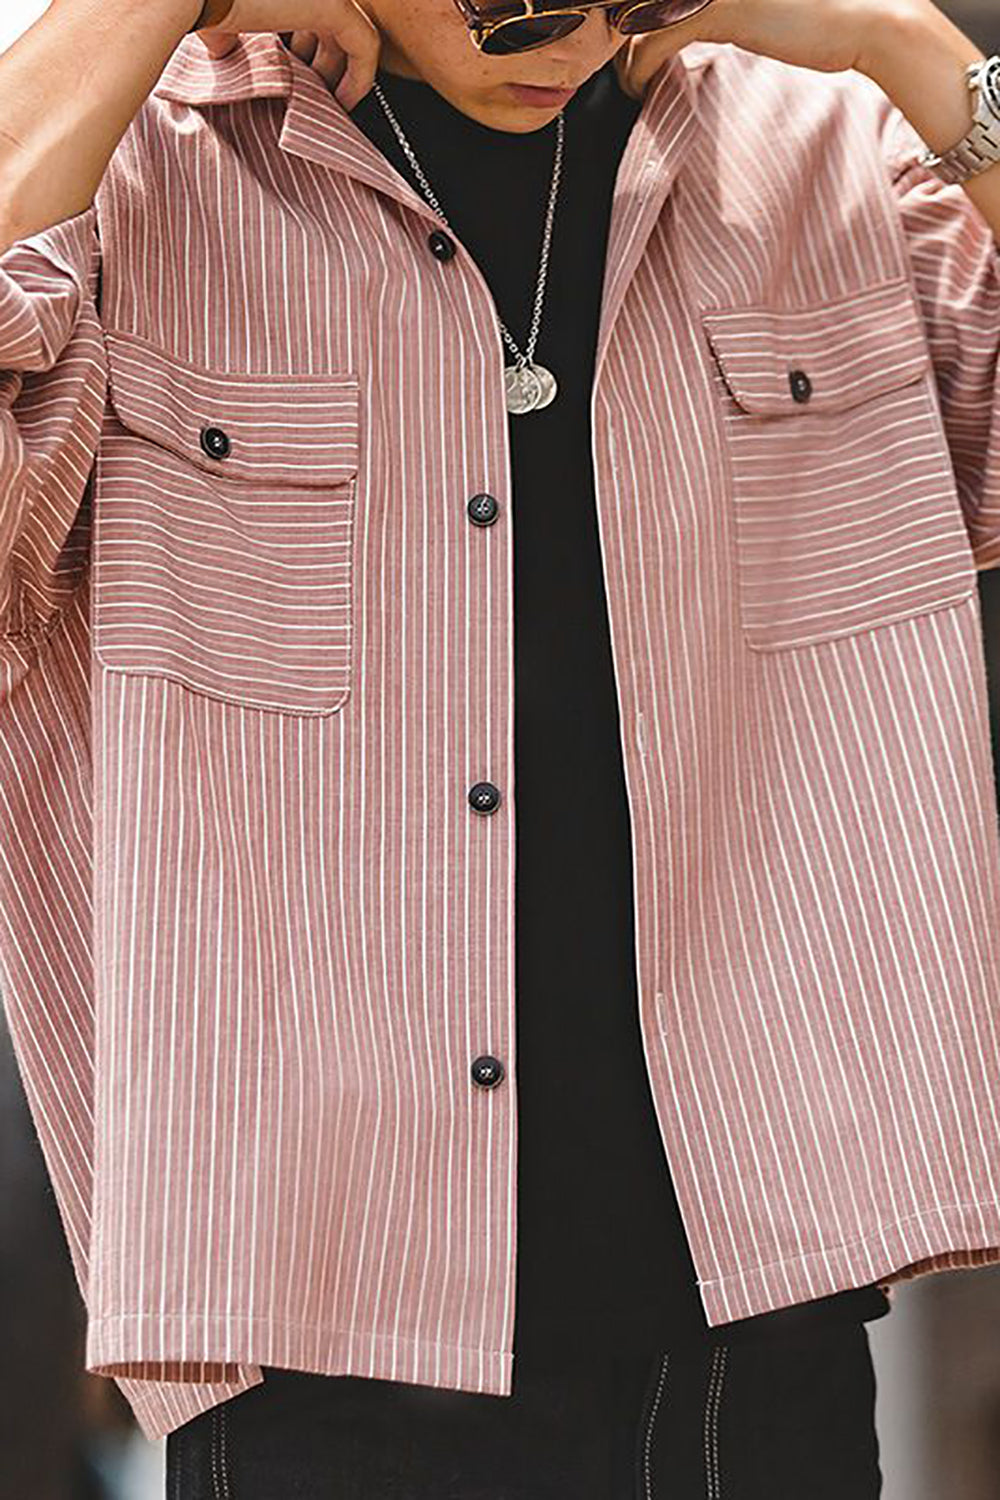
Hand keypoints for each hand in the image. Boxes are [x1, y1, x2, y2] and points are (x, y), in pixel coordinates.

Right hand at [189, 0, 380, 109]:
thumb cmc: (199, 2)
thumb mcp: (217, 26)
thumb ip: (227, 38)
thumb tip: (222, 55)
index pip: (306, 17)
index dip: (307, 51)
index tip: (302, 83)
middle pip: (329, 27)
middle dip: (323, 67)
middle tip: (313, 99)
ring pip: (350, 36)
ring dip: (342, 74)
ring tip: (326, 105)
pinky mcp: (333, 0)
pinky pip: (364, 44)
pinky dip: (360, 76)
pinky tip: (344, 102)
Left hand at [614, 0, 923, 100]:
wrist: (864, 20)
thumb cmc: (817, 16)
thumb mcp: (757, 5)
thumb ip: (716, 7)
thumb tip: (682, 22)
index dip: (628, 14)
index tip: (623, 45)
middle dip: (617, 33)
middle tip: (617, 65)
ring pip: (636, 16)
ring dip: (623, 53)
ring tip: (628, 79)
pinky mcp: (718, 8)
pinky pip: (654, 41)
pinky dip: (640, 68)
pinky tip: (640, 86)